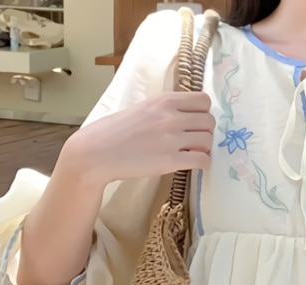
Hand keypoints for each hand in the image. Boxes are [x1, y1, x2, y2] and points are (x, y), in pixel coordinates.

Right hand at [64, 92, 215, 186]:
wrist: (96, 152)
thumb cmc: (115, 132)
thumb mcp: (142, 109)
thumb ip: (163, 111)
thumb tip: (185, 116)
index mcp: (163, 101)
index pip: (203, 100)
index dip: (203, 113)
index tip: (196, 122)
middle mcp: (170, 116)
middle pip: (209, 121)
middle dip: (206, 132)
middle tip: (196, 140)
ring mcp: (171, 138)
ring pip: (208, 140)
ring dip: (205, 148)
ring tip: (193, 152)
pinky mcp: (171, 160)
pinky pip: (203, 160)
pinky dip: (203, 163)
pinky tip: (194, 164)